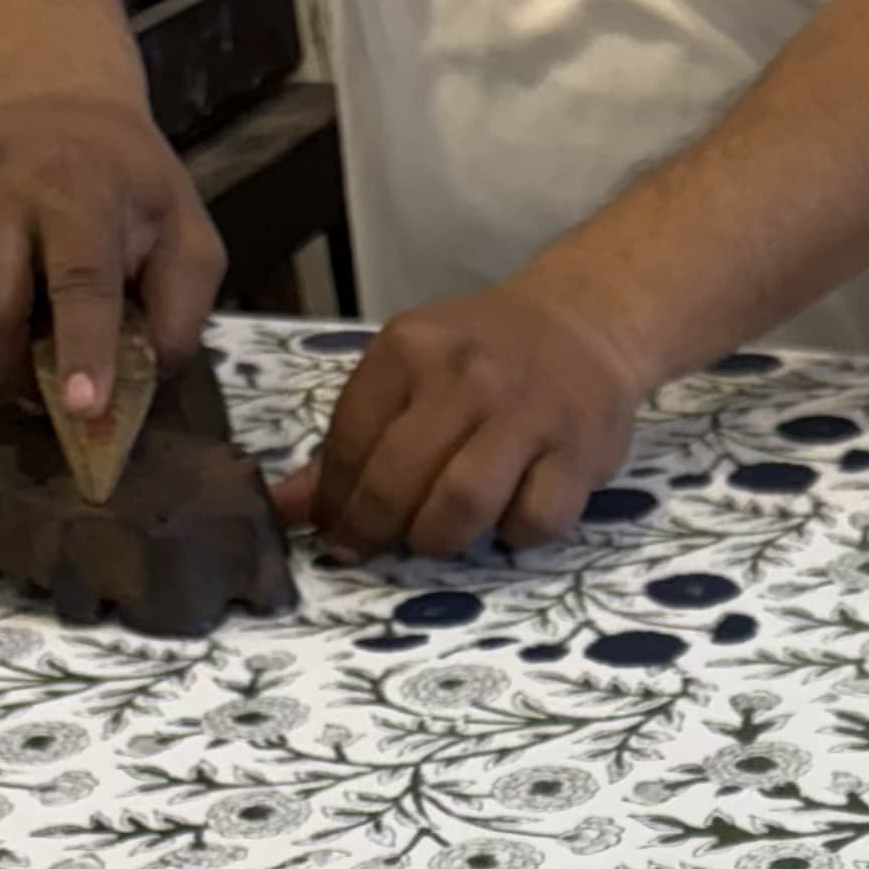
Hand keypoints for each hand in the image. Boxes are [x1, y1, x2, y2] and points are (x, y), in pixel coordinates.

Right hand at [0, 90, 224, 433]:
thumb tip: (146, 380)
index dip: (83, 348)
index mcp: (79, 191)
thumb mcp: (184, 227)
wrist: (52, 91)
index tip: (85, 408)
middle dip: (15, 366)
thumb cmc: (126, 175)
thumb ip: (179, 304)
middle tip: (49, 393)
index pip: (78, 280)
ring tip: (21, 365)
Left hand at [273, 276, 646, 559]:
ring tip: (435, 535)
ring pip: (462, 508)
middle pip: (399, 482)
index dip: (334, 500)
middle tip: (375, 545)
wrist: (582, 323)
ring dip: (437, 539)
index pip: (348, 443)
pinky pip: (534, 522)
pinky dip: (513, 535)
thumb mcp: (409, 369)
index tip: (335, 526)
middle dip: (375, 530)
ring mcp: (529, 414)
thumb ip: (351, 437)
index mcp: (411, 348)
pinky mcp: (580, 452)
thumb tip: (286, 510)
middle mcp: (469, 376)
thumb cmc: (482, 353)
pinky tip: (506, 516)